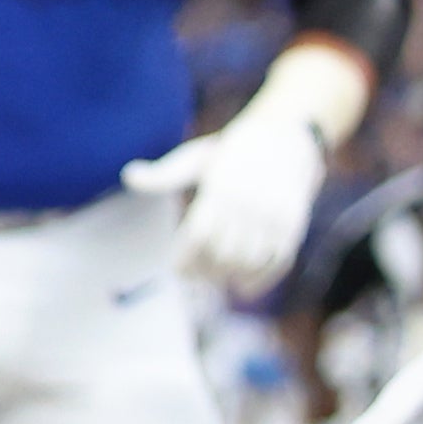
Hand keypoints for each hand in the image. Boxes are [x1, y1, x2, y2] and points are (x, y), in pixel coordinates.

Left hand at [122, 41, 358, 295]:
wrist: (286, 136)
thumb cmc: (230, 152)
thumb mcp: (195, 158)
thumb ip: (164, 175)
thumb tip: (128, 174)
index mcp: (222, 186)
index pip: (200, 236)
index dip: (187, 260)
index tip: (178, 270)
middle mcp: (250, 201)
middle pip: (224, 253)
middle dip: (206, 273)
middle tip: (197, 276)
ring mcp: (275, 213)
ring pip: (250, 261)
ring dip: (231, 278)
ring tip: (218, 278)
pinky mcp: (294, 223)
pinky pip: (279, 260)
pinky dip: (262, 280)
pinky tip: (244, 287)